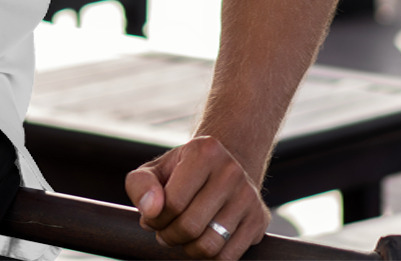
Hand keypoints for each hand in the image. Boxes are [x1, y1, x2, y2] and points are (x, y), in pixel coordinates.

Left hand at [125, 136, 269, 259]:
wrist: (220, 167)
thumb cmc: (181, 172)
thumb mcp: (154, 170)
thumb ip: (141, 185)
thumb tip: (150, 211)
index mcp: (203, 151)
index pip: (172, 202)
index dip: (155, 219)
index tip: (152, 218)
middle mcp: (231, 170)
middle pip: (191, 226)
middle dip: (169, 236)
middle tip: (163, 231)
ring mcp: (248, 196)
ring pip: (210, 245)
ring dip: (187, 249)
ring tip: (180, 236)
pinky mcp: (259, 220)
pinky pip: (228, 257)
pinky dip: (208, 257)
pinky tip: (199, 241)